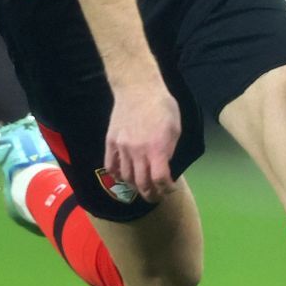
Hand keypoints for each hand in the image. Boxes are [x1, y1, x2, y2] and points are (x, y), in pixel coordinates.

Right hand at [105, 78, 180, 203]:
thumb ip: (169, 150)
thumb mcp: (175, 128)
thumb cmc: (162, 106)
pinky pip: (110, 166)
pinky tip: (124, 177)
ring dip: (135, 187)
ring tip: (142, 188)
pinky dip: (117, 176)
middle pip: (142, 184)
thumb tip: (165, 166)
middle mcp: (137, 152)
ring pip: (126, 178)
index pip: (160, 179)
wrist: (137, 88)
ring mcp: (121, 148)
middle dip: (151, 194)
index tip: (169, 188)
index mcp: (156, 148)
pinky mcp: (110, 142)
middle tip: (156, 196)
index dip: (166, 188)